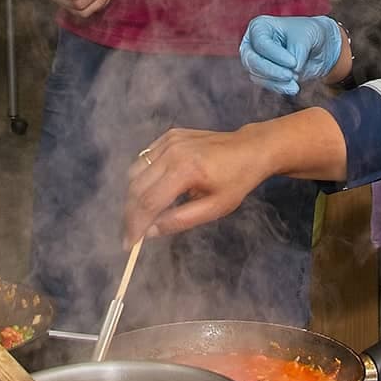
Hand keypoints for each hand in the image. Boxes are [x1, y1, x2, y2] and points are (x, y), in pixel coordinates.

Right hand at [124, 127, 276, 244]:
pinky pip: (144, 160)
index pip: (149, 202)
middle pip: (137, 187)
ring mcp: (169, 141)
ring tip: (141, 215)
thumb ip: (181, 220)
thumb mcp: (215, 208)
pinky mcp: (169, 136)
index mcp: (186, 169)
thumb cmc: (237, 180)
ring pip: (135, 173)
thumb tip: (150, 232)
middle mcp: (172, 151)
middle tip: (131, 234)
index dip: (136, 224)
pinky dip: (142, 178)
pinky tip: (152, 191)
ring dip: (133, 196)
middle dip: (130, 214)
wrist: (250, 148)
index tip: (130, 244)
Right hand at [240, 16, 343, 95]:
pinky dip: (279, 87)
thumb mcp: (307, 37)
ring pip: (257, 75)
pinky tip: (294, 88)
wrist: (320, 47)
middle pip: (251, 60)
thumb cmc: (310, 34)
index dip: (276, 55)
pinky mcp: (264, 75)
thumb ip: (297, 52)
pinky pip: (266, 84)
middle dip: (271, 71)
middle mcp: (253, 43)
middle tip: (290, 76)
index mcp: (260, 26)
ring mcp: (257, 60)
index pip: (260, 43)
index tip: (294, 62)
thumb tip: (292, 72)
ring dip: (277, 81)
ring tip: (296, 83)